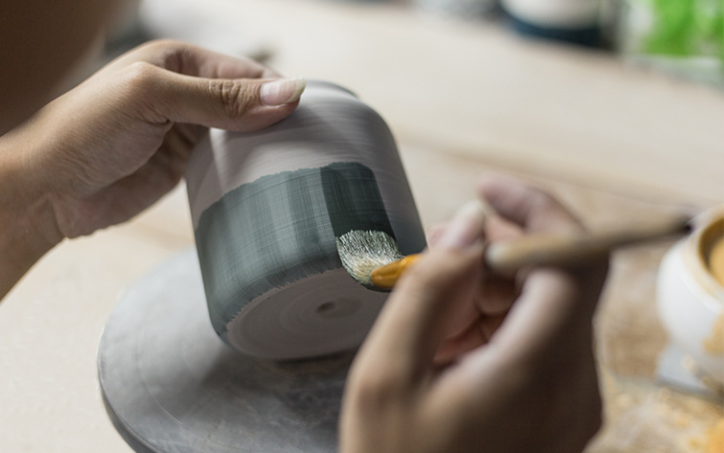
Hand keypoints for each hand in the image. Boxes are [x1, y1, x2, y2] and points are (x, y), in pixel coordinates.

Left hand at [6, 39, 304, 238]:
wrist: (50, 190)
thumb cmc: (86, 130)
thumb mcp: (153, 98)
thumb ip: (220, 98)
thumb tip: (285, 94)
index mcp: (181, 62)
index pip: (247, 72)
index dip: (278, 92)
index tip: (309, 117)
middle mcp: (189, 93)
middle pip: (252, 103)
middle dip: (277, 120)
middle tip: (311, 144)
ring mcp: (190, 131)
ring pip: (246, 135)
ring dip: (268, 147)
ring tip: (297, 163)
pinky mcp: (188, 166)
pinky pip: (232, 164)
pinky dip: (251, 170)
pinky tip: (267, 178)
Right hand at [340, 176, 608, 452]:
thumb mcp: (387, 373)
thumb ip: (429, 288)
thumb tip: (470, 224)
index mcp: (534, 374)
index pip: (575, 261)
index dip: (536, 209)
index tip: (486, 189)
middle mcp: (573, 386)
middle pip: (557, 280)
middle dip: (495, 257)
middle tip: (435, 256)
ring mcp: (572, 402)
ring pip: (545, 308)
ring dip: (489, 293)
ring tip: (430, 315)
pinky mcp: (560, 410)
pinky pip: (538, 341)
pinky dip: (495, 326)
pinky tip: (448, 345)